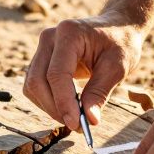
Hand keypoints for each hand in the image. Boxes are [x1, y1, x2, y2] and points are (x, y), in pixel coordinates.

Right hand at [24, 13, 144, 131]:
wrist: (117, 27)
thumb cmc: (120, 43)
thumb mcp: (118, 67)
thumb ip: (100, 92)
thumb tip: (89, 120)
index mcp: (69, 33)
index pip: (56, 74)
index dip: (63, 102)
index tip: (76, 124)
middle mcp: (49, 37)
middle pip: (38, 81)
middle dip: (55, 108)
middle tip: (78, 126)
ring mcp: (42, 47)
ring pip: (32, 86)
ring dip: (50, 107)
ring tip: (76, 118)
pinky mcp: (41, 58)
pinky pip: (35, 85)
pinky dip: (48, 101)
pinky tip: (68, 107)